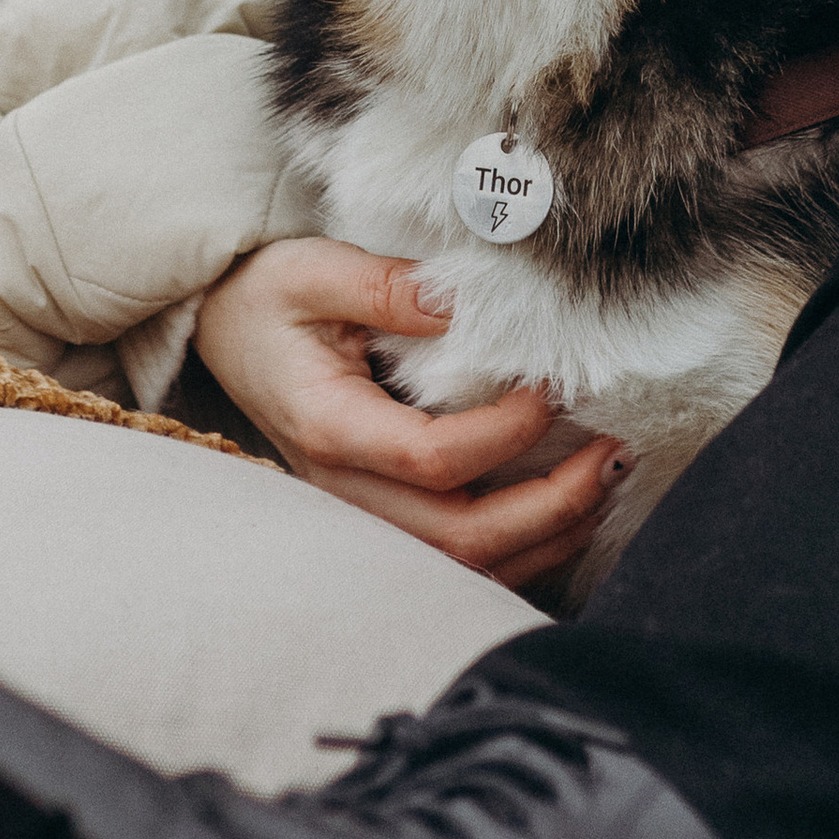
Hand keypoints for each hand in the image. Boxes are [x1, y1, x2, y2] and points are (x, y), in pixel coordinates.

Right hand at [193, 237, 625, 593]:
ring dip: (549, 536)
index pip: (432, 458)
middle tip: (612, 452)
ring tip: (607, 480)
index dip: (504, 432)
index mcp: (330, 428)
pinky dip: (525, 548)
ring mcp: (362, 515)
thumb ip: (384, 285)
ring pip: (464, 566)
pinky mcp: (381, 519)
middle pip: (459, 539)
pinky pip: (459, 561)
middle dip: (550, 506)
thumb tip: (462, 301)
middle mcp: (344, 491)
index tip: (550, 385)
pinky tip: (572, 507)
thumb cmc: (269, 299)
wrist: (225, 333)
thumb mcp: (312, 271)